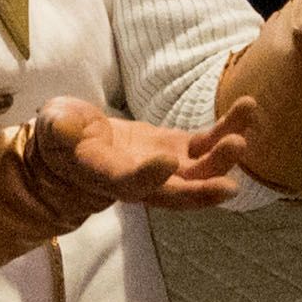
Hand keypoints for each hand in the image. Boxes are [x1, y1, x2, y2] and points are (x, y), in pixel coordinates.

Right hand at [28, 93, 254, 210]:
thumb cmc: (61, 136)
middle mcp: (143, 182)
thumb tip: (63, 124)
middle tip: (228, 186)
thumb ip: (60, 127)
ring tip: (241, 136)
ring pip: (199, 170)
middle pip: (176, 193)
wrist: (78, 147)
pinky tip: (247, 108)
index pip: (128, 184)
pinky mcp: (178, 150)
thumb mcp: (54, 128)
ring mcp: (165, 168)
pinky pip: (207, 144)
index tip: (165, 160)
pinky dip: (228, 130)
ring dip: (222, 158)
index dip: (146, 176)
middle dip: (201, 191)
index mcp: (107, 177)